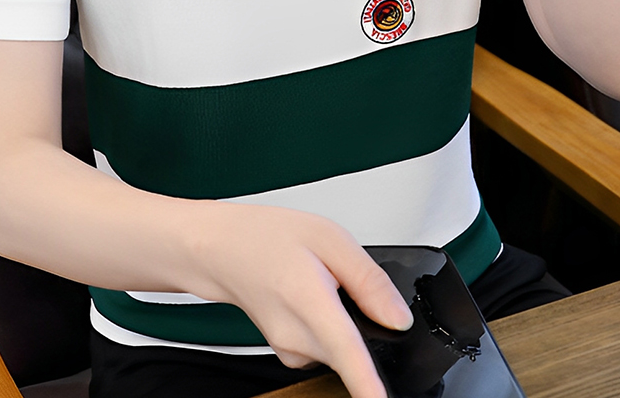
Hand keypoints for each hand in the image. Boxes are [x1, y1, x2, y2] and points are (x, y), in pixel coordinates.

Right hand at [187, 202, 412, 397]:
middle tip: (340, 277)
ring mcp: (291, 351)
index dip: (370, 386)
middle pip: (354, 349)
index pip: (348, 355)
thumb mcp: (327, 237)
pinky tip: (309, 292)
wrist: (221, 249)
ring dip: (344, 319)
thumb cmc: (264, 237)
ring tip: (319, 279)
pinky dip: (328, 323)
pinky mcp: (290, 354)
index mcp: (309, 302)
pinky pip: (325, 345)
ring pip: (341, 347)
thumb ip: (368, 279)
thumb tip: (398, 317)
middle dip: (365, 321)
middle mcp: (298, 338)